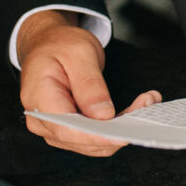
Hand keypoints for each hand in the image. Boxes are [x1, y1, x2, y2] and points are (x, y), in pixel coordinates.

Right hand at [18, 10, 160, 155]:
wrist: (49, 43)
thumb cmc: (60, 45)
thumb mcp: (79, 53)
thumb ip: (89, 84)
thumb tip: (102, 115)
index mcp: (38, 98)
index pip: (67, 129)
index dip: (97, 136)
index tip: (124, 132)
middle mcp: (42, 120)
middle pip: (82, 139)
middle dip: (117, 128)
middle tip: (147, 103)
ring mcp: (54, 127)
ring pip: (92, 142)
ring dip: (120, 127)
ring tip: (145, 102)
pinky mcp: (68, 128)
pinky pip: (93, 136)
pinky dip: (115, 126)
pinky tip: (133, 109)